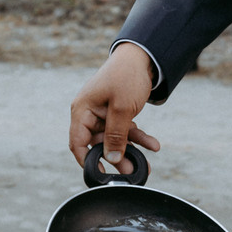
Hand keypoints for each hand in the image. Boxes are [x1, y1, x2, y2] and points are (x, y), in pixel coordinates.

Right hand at [69, 44, 162, 169]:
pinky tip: (153, 145)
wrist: (143, 56)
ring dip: (130, 150)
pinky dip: (138, 137)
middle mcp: (90, 113)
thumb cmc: (127, 76)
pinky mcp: (117, 113)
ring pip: (114, 139)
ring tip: (145, 165)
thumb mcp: (122, 109)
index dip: (87, 160)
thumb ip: (115, 135)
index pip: (78, 142)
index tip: (101, 174)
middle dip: (116, 157)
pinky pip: (125, 130)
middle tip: (131, 172)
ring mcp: (104, 113)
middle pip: (98, 143)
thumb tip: (112, 158)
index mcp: (82, 110)